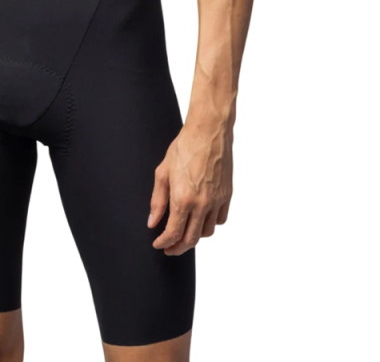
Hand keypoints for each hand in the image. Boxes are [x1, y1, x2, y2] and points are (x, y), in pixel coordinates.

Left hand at [147, 118, 232, 254]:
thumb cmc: (184, 148)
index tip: (158, 244)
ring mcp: (217, 201)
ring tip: (184, 232)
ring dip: (194, 236)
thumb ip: (157, 201)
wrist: (208, 133)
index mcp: (183, 200)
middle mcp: (202, 205)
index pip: (174, 233)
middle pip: (191, 239)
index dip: (164, 243)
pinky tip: (201, 218)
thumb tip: (152, 223)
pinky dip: (210, 224)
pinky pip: (220, 220)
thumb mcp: (162, 173)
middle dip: (178, 248)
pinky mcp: (227, 196)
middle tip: (169, 248)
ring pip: (207, 232)